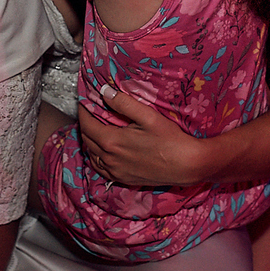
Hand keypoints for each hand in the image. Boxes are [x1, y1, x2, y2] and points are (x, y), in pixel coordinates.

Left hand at [78, 86, 205, 186]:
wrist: (187, 165)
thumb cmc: (170, 139)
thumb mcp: (148, 116)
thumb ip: (124, 103)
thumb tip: (104, 91)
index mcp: (112, 142)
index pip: (87, 124)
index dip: (83, 111)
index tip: (84, 101)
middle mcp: (109, 159)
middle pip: (87, 140)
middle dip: (85, 124)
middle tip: (90, 111)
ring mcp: (116, 171)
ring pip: (92, 155)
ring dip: (90, 141)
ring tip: (96, 128)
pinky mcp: (123, 179)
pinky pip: (101, 168)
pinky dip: (97, 157)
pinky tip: (104, 150)